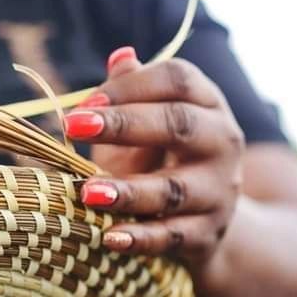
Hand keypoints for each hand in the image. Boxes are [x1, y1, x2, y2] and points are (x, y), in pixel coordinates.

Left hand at [66, 46, 244, 263]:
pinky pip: (173, 237)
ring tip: (87, 192)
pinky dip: (141, 239)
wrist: (207, 221)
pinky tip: (110, 237)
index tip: (85, 103)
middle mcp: (222, 142)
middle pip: (180, 125)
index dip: (130, 86)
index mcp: (207, 104)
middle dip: (125, 125)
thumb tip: (121, 57)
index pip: (177, 80)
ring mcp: (219, 191)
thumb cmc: (161, 160)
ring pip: (174, 188)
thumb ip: (135, 92)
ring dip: (129, 191)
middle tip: (74, 127)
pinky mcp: (207, 234)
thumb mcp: (147, 124)